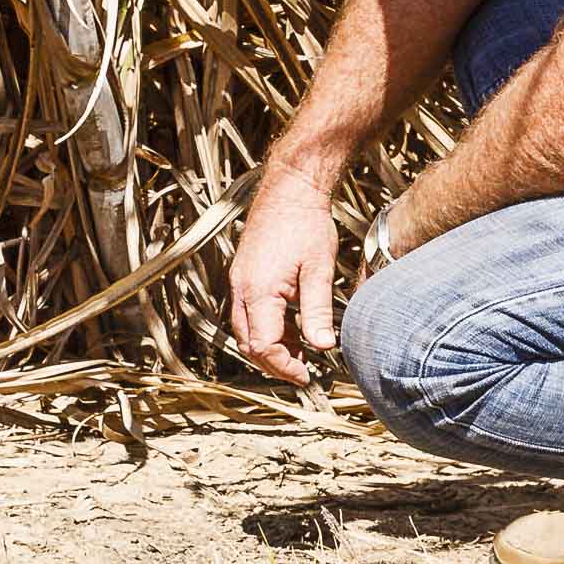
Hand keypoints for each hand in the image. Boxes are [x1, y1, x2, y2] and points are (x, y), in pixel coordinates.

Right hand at [227, 166, 341, 383]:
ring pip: (245, 329)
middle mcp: (241, 288)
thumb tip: (323, 347)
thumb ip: (318, 311)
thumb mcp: (319, 270)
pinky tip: (292, 326)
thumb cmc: (306, 224)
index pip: (263, 345)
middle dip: (273, 363)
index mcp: (258, 291)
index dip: (284, 366)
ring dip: (270, 346)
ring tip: (302, 351)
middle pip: (247, 343)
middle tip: (303, 371)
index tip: (307, 375)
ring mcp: (239, 281)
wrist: (290, 189)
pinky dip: (267, 327)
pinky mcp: (243, 274)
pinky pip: (247, 312)